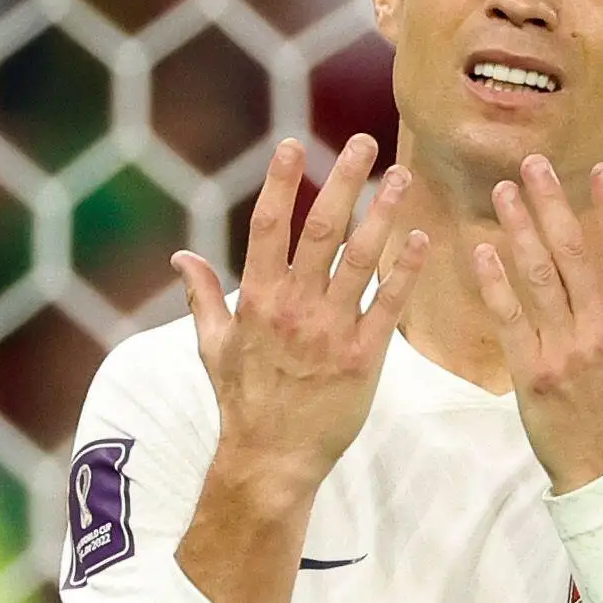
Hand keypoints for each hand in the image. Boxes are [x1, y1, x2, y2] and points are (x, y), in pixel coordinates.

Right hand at [172, 135, 428, 501]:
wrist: (272, 460)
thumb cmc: (242, 402)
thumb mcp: (213, 347)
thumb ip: (203, 297)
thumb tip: (181, 257)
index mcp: (257, 300)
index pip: (267, 227)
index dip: (280, 183)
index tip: (295, 144)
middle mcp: (293, 309)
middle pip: (321, 230)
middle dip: (344, 182)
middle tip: (365, 143)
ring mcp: (330, 332)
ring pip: (360, 260)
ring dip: (383, 214)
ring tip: (401, 177)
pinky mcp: (363, 360)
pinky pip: (388, 306)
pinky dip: (405, 271)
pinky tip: (421, 238)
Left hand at [474, 154, 602, 492]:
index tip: (599, 169)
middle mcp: (602, 330)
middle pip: (574, 253)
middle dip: (552, 204)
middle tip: (532, 164)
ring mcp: (564, 350)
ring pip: (538, 278)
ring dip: (518, 230)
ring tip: (502, 192)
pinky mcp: (531, 373)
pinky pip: (510, 318)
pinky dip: (494, 283)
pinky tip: (480, 250)